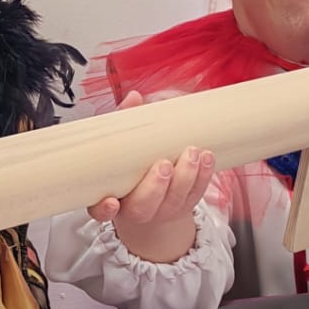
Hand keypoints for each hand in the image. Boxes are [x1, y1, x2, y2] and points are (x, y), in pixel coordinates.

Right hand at [86, 91, 215, 263]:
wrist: (152, 202)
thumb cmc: (130, 170)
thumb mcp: (120, 149)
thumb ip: (123, 123)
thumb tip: (134, 97)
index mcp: (110, 200)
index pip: (101, 211)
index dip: (105, 209)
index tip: (112, 201)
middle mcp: (136, 210)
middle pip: (144, 207)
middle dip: (156, 187)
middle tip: (164, 164)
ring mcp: (162, 210)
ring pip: (175, 200)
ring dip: (186, 177)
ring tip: (192, 152)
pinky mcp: (185, 205)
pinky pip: (196, 194)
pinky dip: (203, 176)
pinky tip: (206, 157)